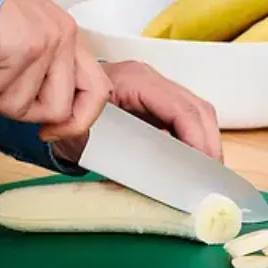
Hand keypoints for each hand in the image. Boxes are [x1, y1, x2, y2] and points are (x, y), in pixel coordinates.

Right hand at [0, 0, 111, 133]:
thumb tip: (38, 114)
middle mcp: (65, 35)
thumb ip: (34, 66)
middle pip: (56, 110)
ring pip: (18, 106)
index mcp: (66, 34)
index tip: (46, 132)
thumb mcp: (13, 32)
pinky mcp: (25, 46)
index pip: (97, 92)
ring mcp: (48, 41)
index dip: (75, 123)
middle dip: (13, 108)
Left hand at [48, 60, 222, 163]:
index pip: (180, 108)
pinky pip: (187, 117)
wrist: (55, 101)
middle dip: (209, 144)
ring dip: (206, 143)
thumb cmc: (66, 116)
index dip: (198, 139)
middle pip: (197, 109)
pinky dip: (195, 139)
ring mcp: (156, 88)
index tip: (204, 169)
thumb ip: (104, 157)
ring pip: (197, 112)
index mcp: (134, 81)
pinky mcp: (157, 100)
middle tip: (212, 179)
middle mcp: (150, 80)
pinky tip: (194, 162)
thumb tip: (125, 187)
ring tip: (207, 174)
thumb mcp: (82, 138)